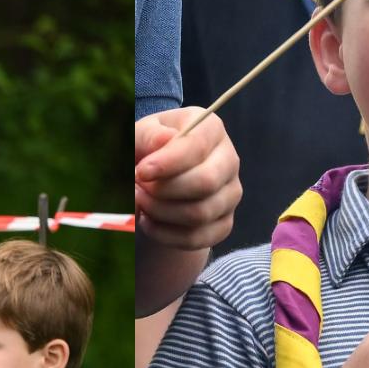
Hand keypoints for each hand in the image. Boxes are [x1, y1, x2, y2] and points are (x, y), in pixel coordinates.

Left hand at [135, 106, 242, 249]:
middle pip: (205, 183)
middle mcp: (229, 161)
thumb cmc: (149, 149)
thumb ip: (148, 135)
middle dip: (164, 191)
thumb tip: (165, 139)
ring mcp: (230, 194)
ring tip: (140, 202)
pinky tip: (149, 221)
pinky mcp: (224, 223)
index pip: (197, 147)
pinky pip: (198, 238)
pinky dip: (166, 235)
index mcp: (211, 130)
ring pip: (200, 213)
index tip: (140, 172)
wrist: (157, 179)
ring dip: (161, 212)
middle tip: (137, 188)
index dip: (168, 163)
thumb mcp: (141, 135)